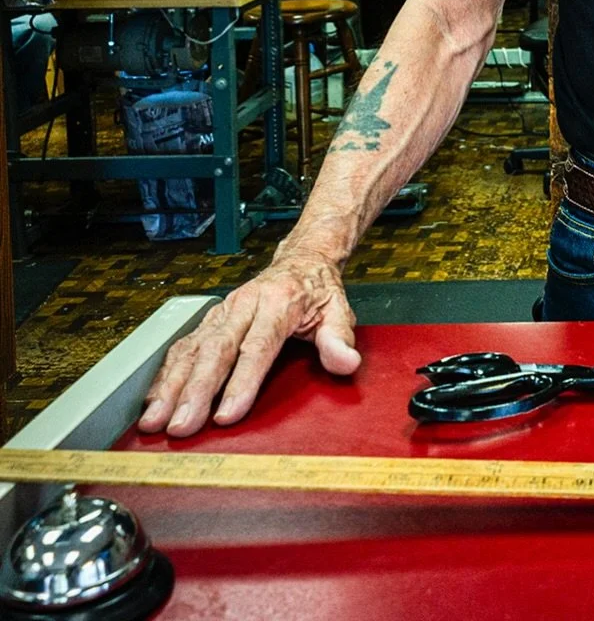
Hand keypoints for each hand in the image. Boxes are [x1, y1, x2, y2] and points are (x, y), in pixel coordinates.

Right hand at [138, 249, 358, 436]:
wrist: (302, 260)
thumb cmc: (318, 290)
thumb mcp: (339, 309)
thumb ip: (339, 338)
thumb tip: (346, 362)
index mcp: (279, 303)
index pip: (257, 347)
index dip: (241, 383)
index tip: (227, 415)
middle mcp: (245, 305)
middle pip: (217, 350)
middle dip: (196, 391)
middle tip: (181, 426)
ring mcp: (224, 311)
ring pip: (193, 349)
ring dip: (171, 386)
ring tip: (155, 419)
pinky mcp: (210, 319)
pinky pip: (183, 346)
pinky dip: (165, 374)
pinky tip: (153, 399)